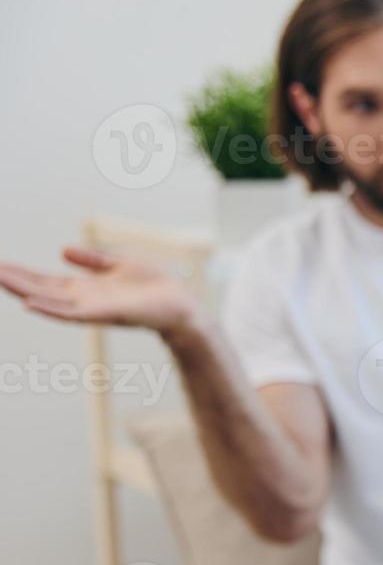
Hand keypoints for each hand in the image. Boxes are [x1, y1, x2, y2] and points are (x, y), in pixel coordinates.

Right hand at [0, 247, 198, 336]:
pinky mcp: (107, 314)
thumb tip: (61, 250)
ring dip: (24, 292)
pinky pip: (72, 314)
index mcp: (86, 289)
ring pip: (50, 302)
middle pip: (41, 291)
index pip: (46, 281)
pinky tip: (29, 303)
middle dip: (15, 281)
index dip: (22, 274)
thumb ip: (92, 260)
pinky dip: (50, 309)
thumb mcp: (119, 265)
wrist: (183, 305)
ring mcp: (93, 309)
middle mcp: (84, 301)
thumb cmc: (155, 287)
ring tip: (0, 280)